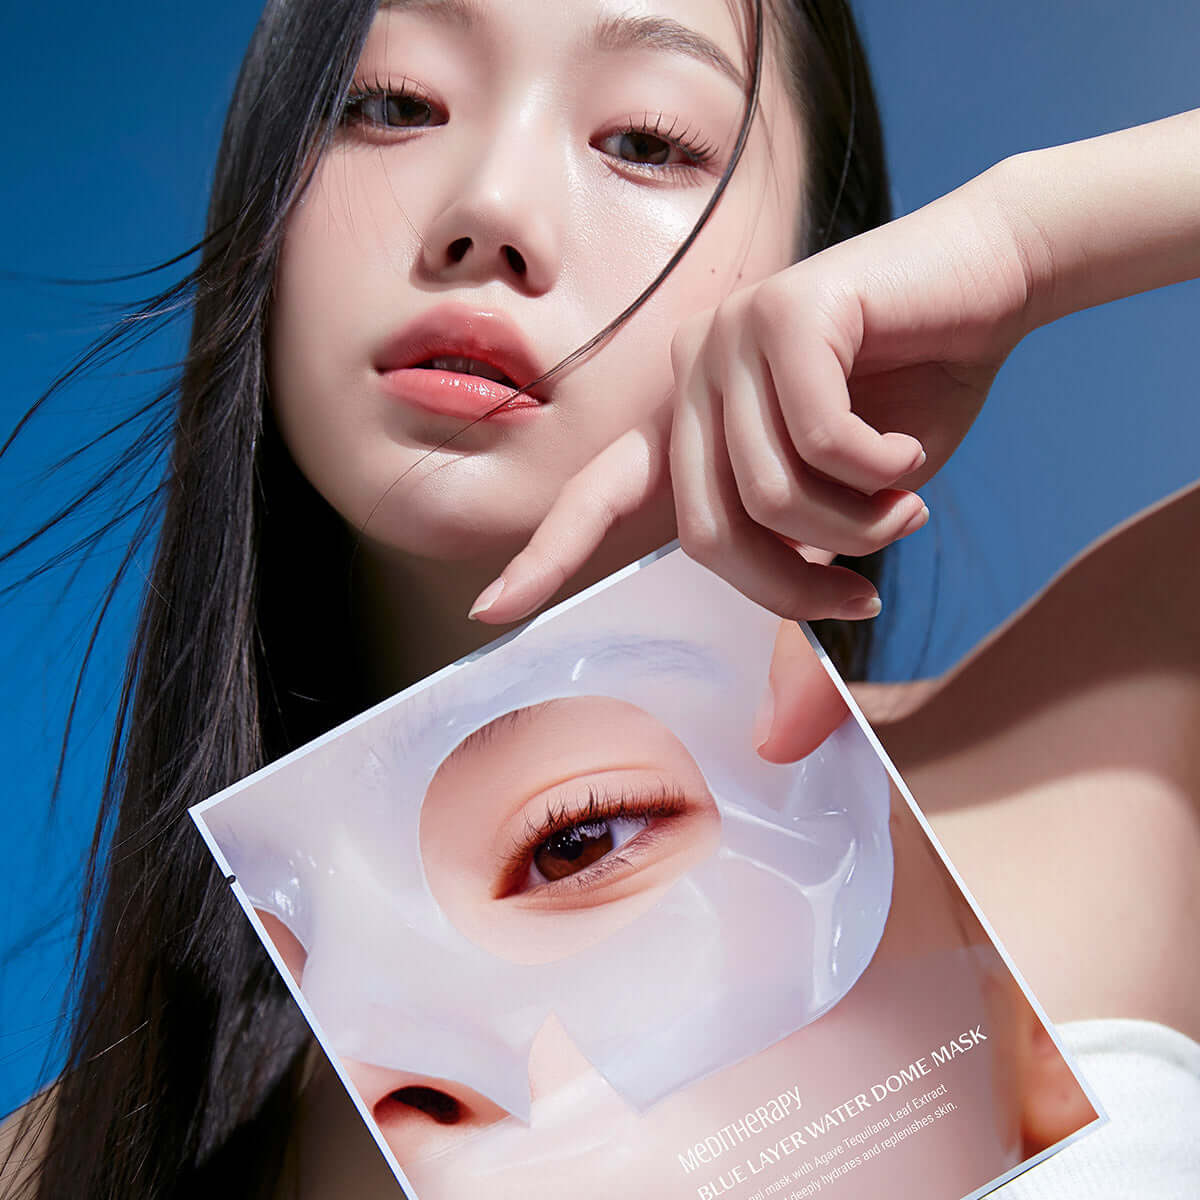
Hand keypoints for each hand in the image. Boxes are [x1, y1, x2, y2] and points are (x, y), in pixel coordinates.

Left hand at [470, 165, 1034, 624]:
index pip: (599, 494)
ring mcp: (731, 336)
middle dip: (792, 586)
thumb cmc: (909, 405)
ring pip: (769, 496)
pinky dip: (881, 474)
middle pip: (709, 533)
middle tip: (860, 592)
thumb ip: (806, 606)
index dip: (549, 554)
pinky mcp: (787, 310)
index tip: (491, 610)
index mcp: (691, 421)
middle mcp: (693, 374)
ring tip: (900, 506)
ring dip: (854, 531)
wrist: (989, 284)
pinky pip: (821, 443)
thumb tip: (778, 743)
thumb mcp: (850, 518)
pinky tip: (909, 455)